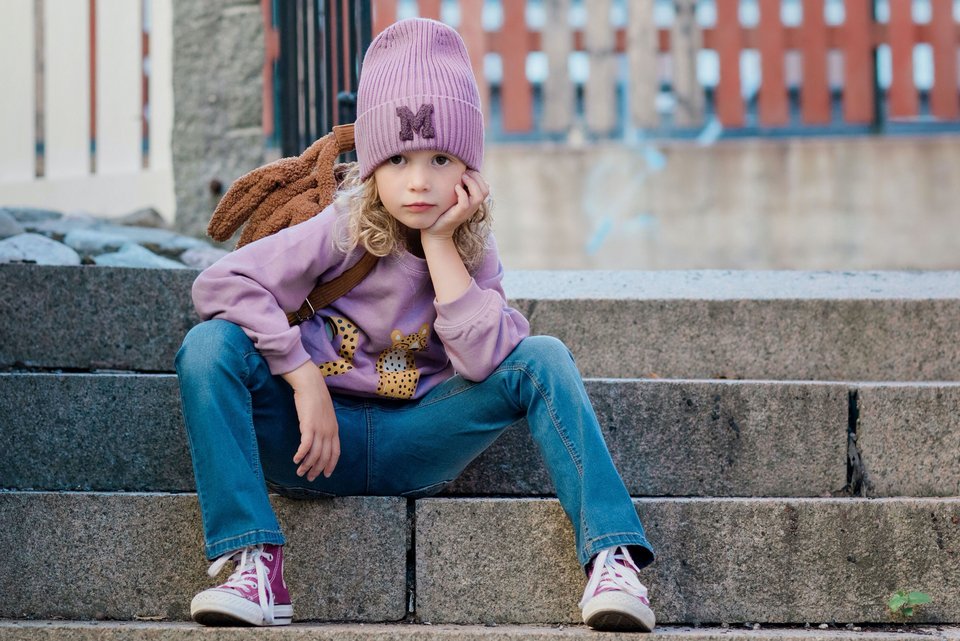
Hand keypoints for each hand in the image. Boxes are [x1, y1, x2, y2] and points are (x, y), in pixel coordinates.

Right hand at [282, 361, 339, 480]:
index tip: (326, 475)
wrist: (311, 384)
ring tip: (299, 472)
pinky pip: (306, 445)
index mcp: (334, 429)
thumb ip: (324, 426)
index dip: (330, 465)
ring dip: (307, 465)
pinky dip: (301, 455)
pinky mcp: (308, 426)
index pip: (335, 452)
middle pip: (324, 457)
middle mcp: (329, 431)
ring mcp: (320, 429)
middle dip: (317, 470)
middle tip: (308, 478)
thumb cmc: (316, 397)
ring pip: (315, 454)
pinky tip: (296, 460)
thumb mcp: (325, 414)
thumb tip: (319, 436)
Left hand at [422, 170, 489, 241]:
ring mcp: (466, 211)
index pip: (486, 188)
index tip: (468, 171)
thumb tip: (459, 172)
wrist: (436, 230)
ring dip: (471, 184)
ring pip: (478, 196)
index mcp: (473, 202)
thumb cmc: (443, 212)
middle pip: (485, 190)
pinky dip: (462, 193)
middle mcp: (473, 207)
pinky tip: (455, 187)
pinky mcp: (458, 215)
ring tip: (462, 177)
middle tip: (465, 172)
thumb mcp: (454, 198)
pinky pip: (465, 203)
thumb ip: (459, 188)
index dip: (479, 177)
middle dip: (477, 178)